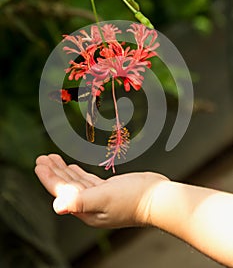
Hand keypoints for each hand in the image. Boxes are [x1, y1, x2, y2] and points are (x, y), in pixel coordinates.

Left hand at [35, 154, 167, 227]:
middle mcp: (90, 205)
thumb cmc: (134, 200)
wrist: (159, 199)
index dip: (49, 178)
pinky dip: (78, 173)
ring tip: (53, 159)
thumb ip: (80, 201)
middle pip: (66, 186)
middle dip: (54, 172)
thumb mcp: (104, 198)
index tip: (39, 163)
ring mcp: (99, 197)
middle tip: (42, 158)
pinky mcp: (108, 190)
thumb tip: (57, 207)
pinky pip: (88, 181)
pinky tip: (73, 167)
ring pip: (76, 182)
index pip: (61, 191)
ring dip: (64, 170)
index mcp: (86, 210)